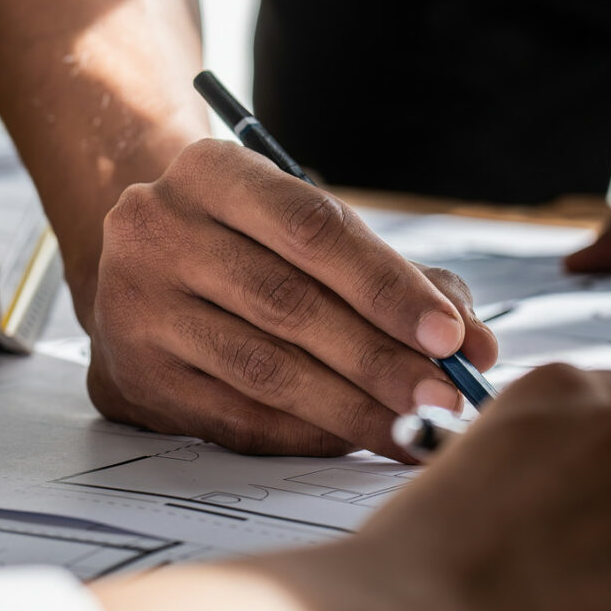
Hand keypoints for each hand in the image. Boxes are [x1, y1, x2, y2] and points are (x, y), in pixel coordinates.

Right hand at [87, 139, 499, 457]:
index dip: (387, 286)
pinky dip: (308, 434)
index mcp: (210, 172)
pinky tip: (355, 439)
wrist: (143, 266)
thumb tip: (476, 346)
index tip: (450, 336)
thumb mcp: (309, 231)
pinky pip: (237, 418)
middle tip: (445, 399)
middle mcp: (159, 230)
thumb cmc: (251, 244)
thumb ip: (400, 279)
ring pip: (264, 370)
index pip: (311, 228)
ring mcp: (136, 306)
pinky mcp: (134, 377)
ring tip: (413, 428)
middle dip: (380, 359)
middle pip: (288, 304)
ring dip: (352, 408)